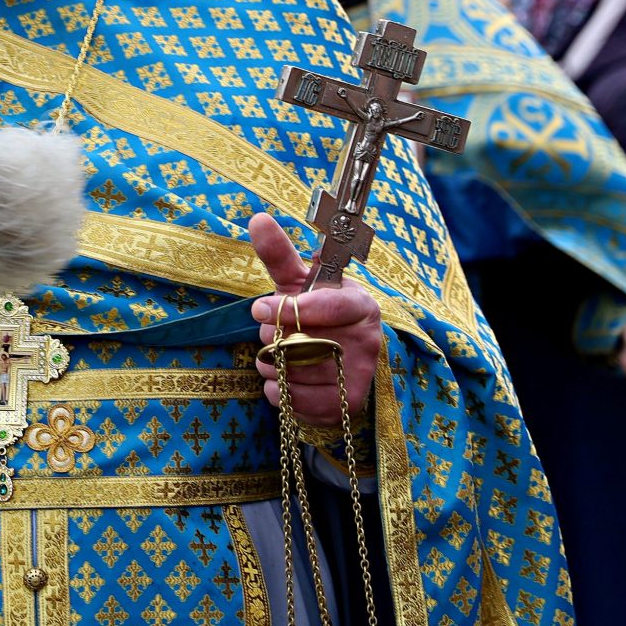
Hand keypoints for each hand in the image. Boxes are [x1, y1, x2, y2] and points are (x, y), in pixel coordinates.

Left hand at [248, 213, 381, 428]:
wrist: (342, 359)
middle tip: (276, 335)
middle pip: (302, 343)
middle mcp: (367, 341)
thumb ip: (280, 254)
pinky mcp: (346, 406)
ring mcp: (359, 376)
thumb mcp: (301, 283)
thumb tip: (257, 218)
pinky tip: (285, 380)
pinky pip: (294, 402)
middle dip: (274, 340)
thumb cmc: (317, 312)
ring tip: (280, 356)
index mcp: (361, 305)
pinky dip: (277, 392)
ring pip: (294, 374)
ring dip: (272, 366)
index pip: (326, 307)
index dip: (288, 309)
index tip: (257, 309)